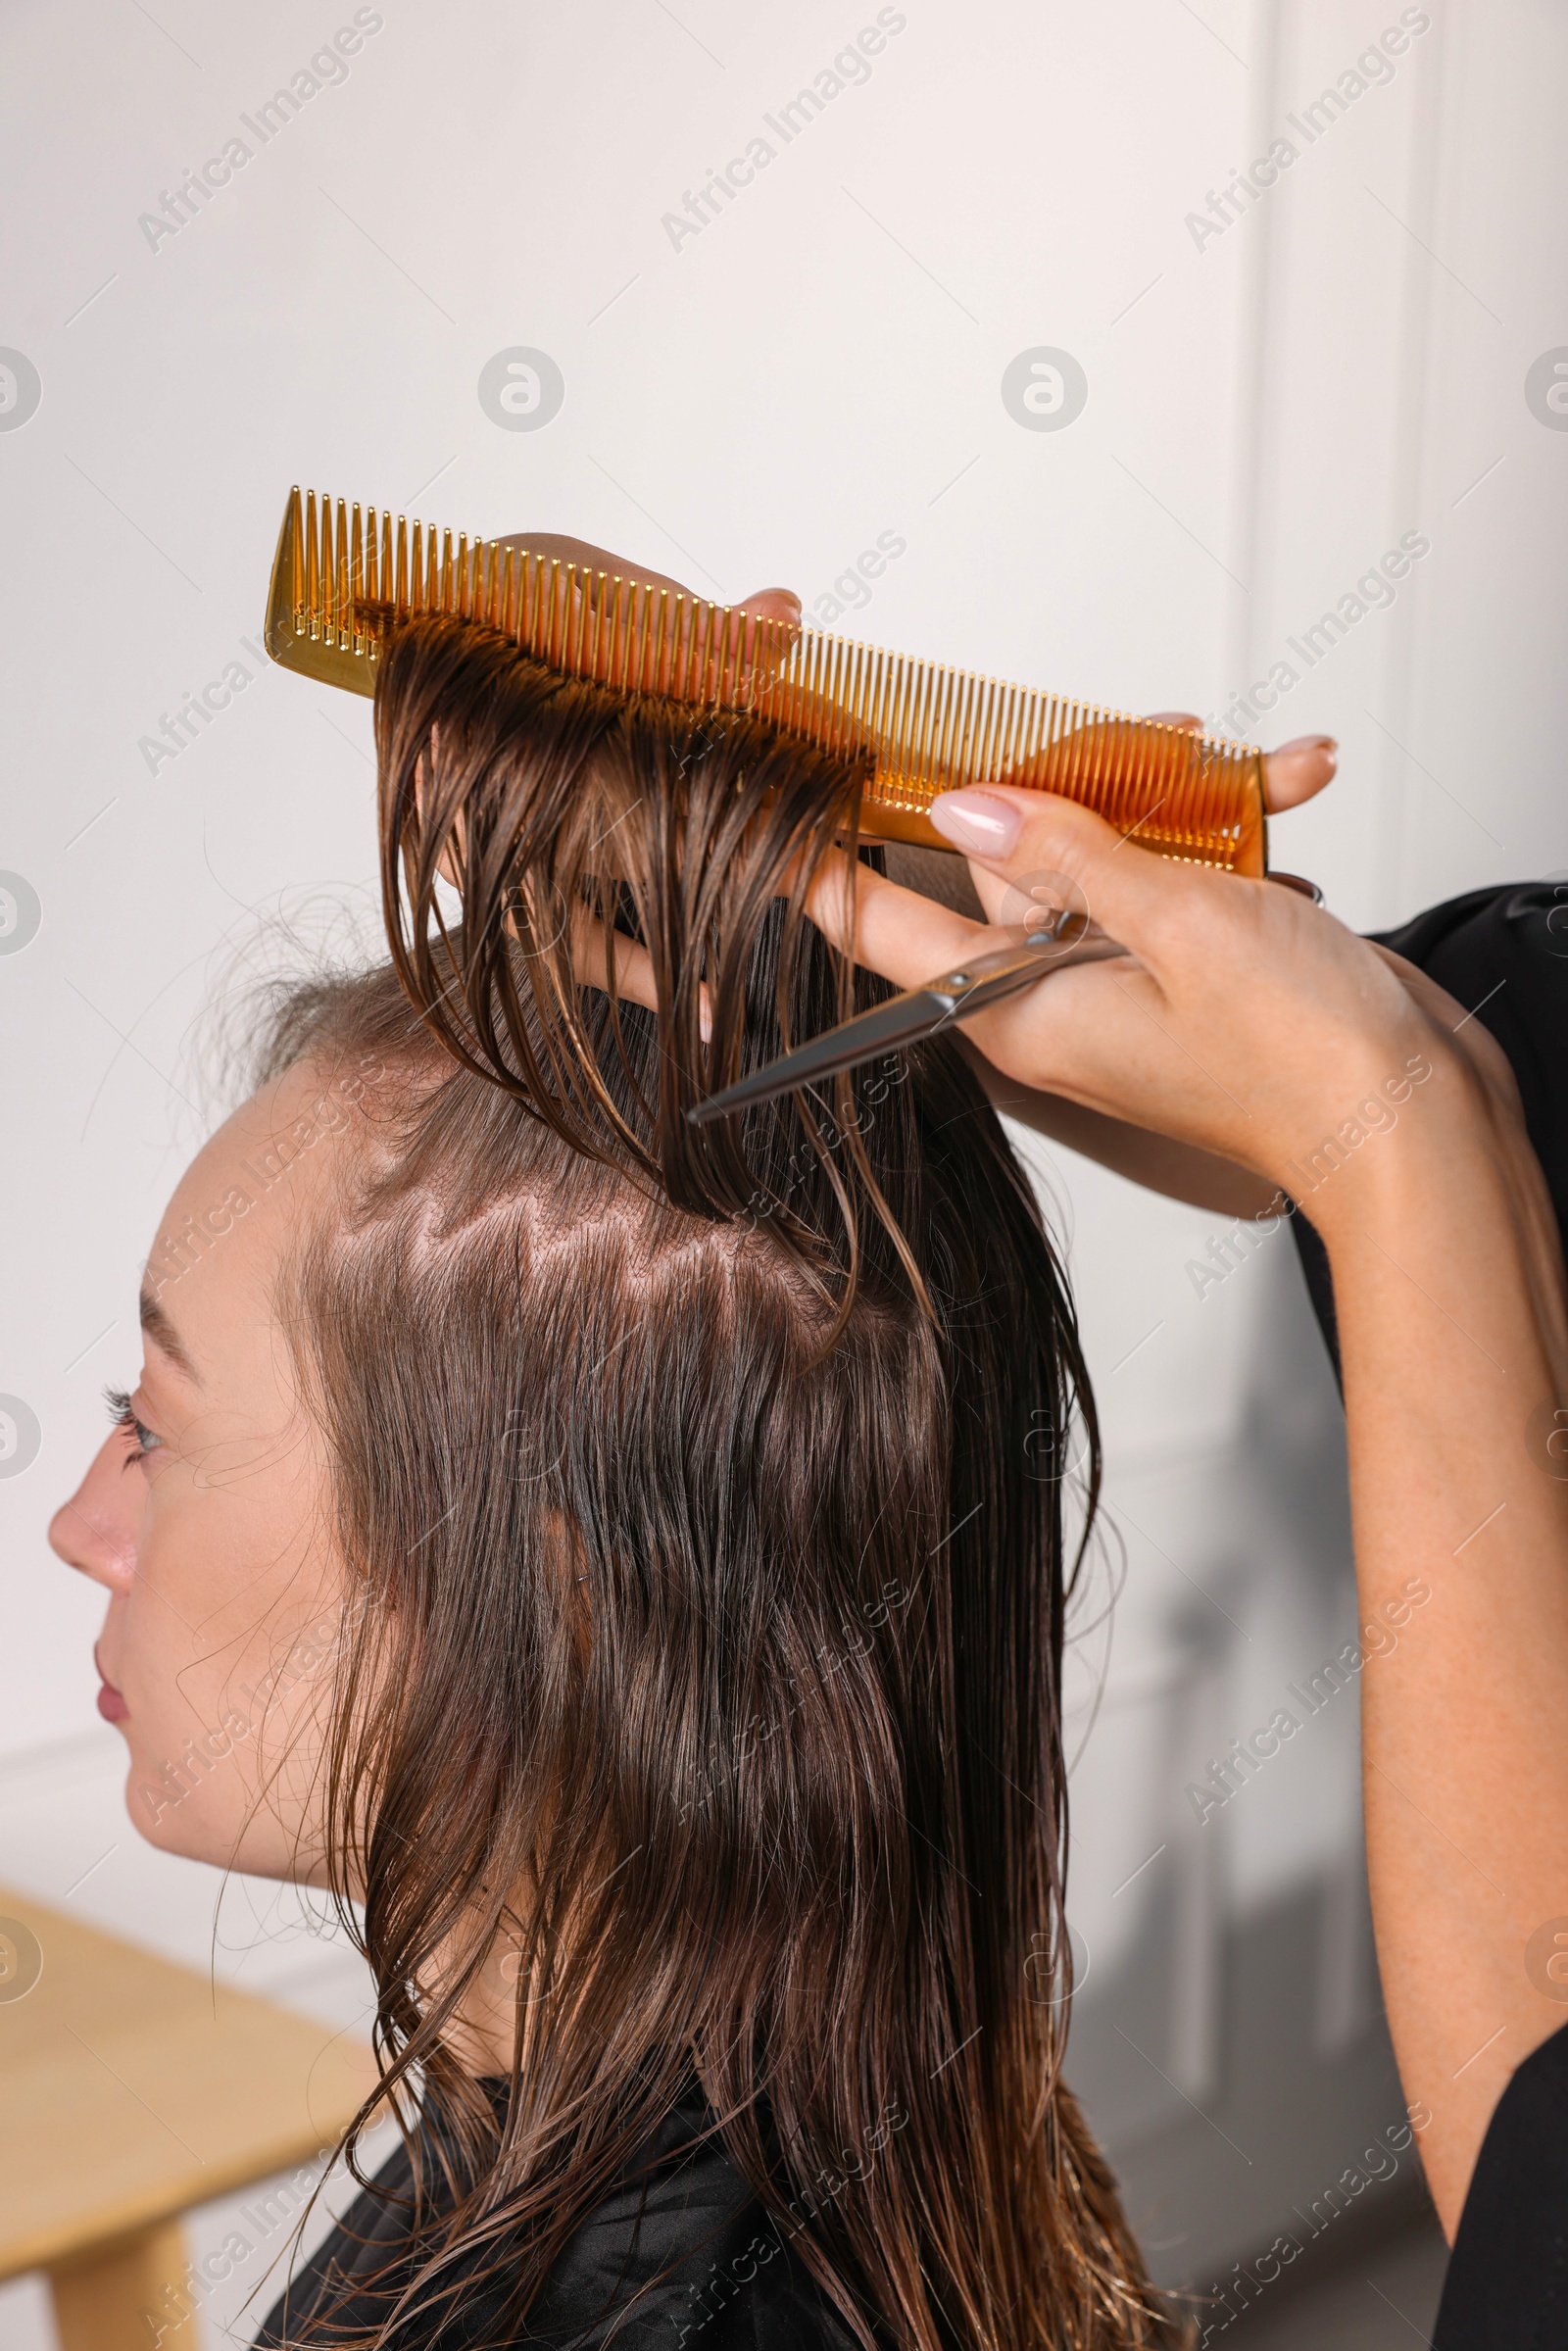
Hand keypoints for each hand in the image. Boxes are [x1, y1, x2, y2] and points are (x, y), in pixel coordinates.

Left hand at [803, 782, 1454, 1231]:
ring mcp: (1118, 982)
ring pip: (1104, 852)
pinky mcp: (1181, 969)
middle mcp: (1053, 998)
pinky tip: (1286, 798)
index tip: (778, 807)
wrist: (1416, 1122)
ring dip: (1180, 799)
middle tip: (1140, 731)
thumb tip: (970, 803)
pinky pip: (1176, 880)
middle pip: (1005, 859)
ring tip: (1248, 770)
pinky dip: (1230, 834)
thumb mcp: (1174, 923)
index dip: (822, 864)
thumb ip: (1066, 854)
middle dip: (1074, 781)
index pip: (881, 927)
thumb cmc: (1303, 1059)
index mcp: (1016, 1009)